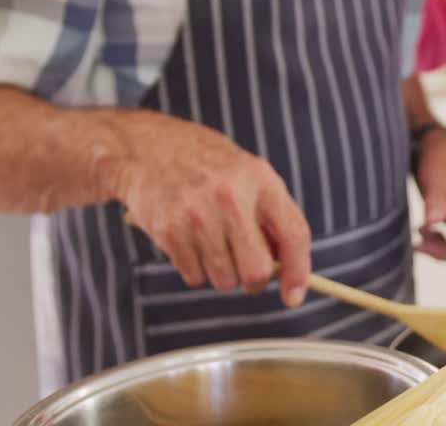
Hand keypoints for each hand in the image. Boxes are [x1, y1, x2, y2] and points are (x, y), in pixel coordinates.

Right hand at [111, 111, 310, 306]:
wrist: (147, 149)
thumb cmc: (206, 165)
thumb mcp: (248, 173)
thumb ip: (269, 214)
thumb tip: (285, 266)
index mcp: (260, 179)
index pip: (293, 234)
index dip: (298, 270)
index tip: (294, 295)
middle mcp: (232, 198)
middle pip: (257, 270)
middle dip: (254, 280)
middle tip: (246, 270)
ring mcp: (198, 216)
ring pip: (224, 280)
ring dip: (222, 273)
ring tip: (212, 242)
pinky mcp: (170, 232)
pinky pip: (194, 276)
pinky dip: (195, 268)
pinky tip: (189, 239)